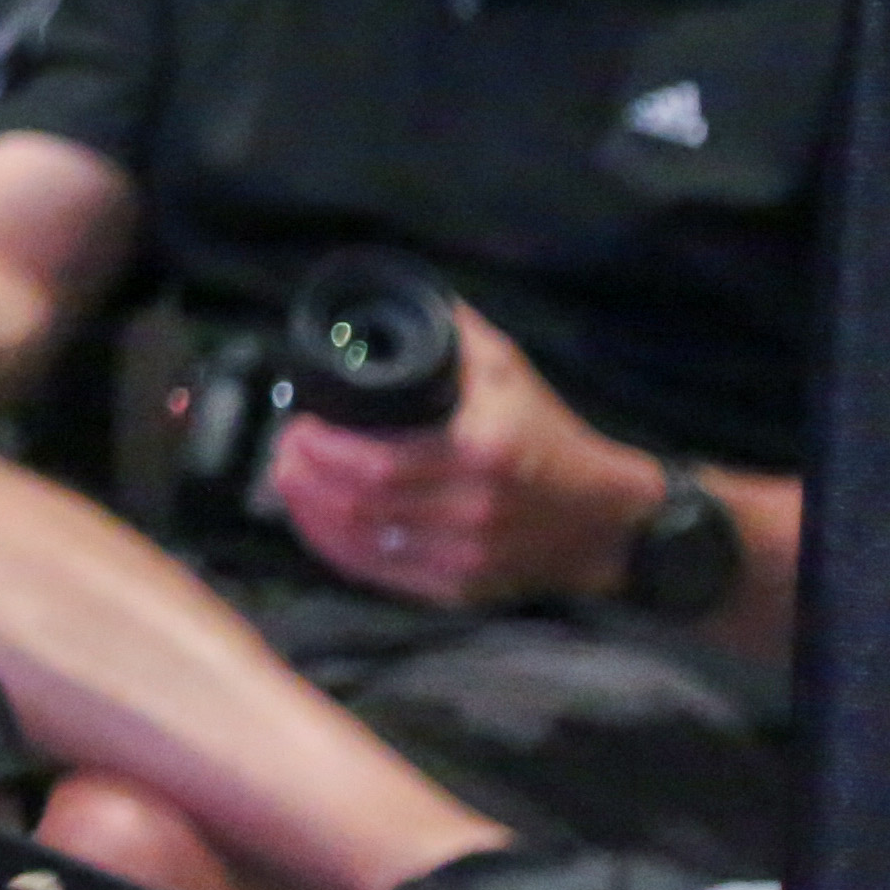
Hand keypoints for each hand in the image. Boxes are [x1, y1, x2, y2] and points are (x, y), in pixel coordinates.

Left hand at [268, 303, 663, 609]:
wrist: (607, 517)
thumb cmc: (550, 434)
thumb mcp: (506, 369)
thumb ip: (451, 332)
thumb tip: (392, 298)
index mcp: (479, 454)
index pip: (375, 462)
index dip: (321, 449)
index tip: (298, 423)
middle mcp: (470, 512)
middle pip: (358, 504)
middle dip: (304, 476)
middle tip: (283, 449)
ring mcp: (465, 558)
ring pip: (361, 543)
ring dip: (310, 513)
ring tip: (288, 481)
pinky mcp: (460, 590)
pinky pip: (380, 576)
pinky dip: (337, 550)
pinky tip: (316, 524)